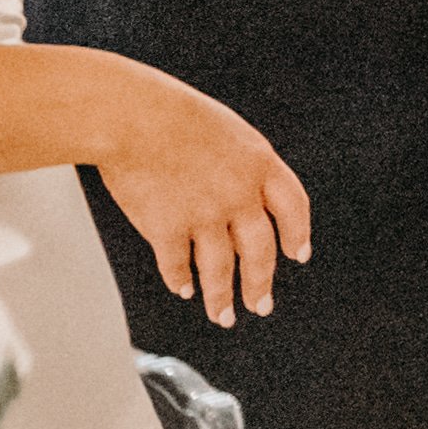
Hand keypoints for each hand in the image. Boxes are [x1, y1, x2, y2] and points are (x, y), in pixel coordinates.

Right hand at [91, 60, 312, 329]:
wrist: (130, 115)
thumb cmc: (169, 112)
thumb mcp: (224, 129)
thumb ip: (239, 164)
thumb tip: (242, 195)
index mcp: (259, 164)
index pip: (293, 207)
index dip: (297, 234)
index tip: (297, 256)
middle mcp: (239, 195)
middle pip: (260, 251)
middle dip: (260, 284)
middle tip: (261, 305)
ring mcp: (205, 215)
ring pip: (220, 270)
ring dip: (222, 298)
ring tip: (223, 317)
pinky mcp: (168, 230)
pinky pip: (178, 266)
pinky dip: (180, 280)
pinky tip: (183, 289)